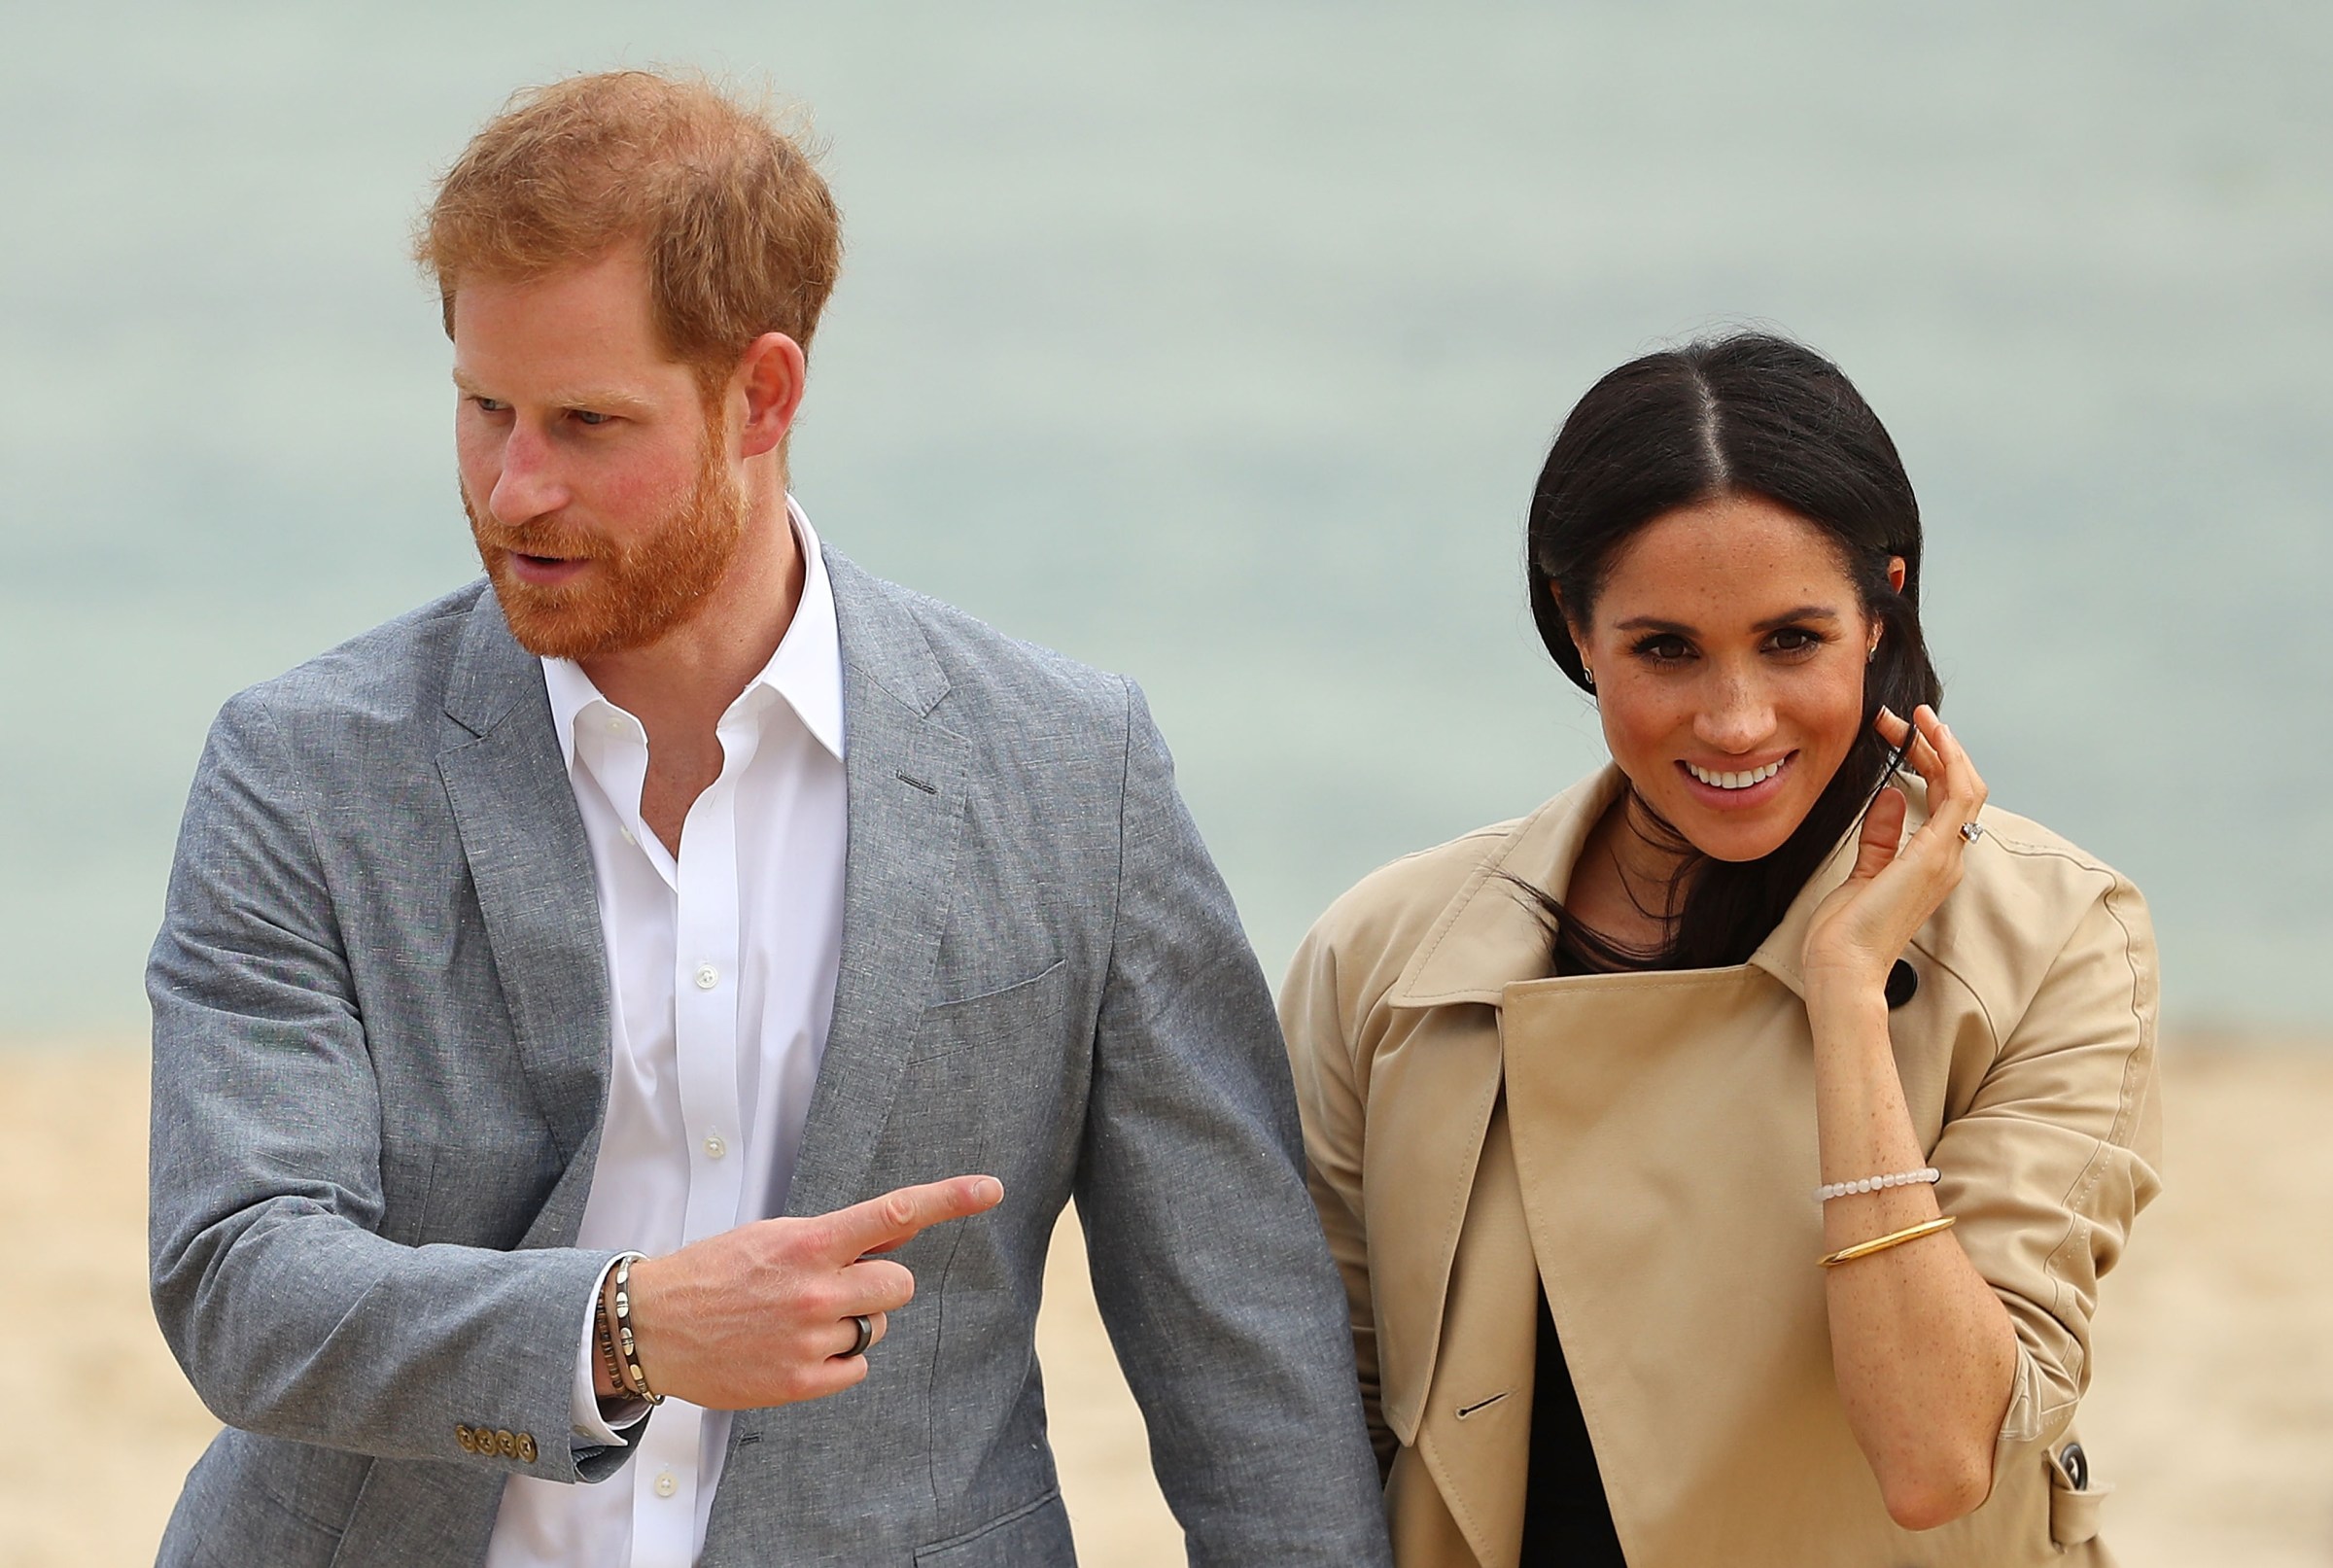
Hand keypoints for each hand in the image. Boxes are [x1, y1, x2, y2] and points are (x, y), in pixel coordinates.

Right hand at [611, 1174, 1004, 1409]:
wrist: (653, 1327)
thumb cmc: (718, 1273)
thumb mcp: (777, 1235)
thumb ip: (843, 1235)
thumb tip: (905, 1224)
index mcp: (809, 1242)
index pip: (893, 1213)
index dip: (948, 1198)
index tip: (991, 1189)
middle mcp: (816, 1289)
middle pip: (899, 1284)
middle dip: (878, 1284)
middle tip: (835, 1286)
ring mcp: (810, 1339)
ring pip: (877, 1327)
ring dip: (853, 1321)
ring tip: (798, 1319)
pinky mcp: (801, 1382)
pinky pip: (858, 1366)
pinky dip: (838, 1359)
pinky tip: (794, 1349)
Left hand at [1802, 705, 1987, 1003]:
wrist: (1843, 967)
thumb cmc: (1846, 933)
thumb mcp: (1863, 873)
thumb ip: (1880, 836)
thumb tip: (1890, 795)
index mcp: (1932, 863)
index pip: (1946, 800)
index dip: (1929, 762)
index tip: (1900, 733)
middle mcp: (1949, 859)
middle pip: (1960, 788)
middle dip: (1936, 747)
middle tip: (1907, 717)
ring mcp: (1946, 858)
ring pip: (1966, 787)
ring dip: (1944, 747)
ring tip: (1919, 719)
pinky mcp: (1934, 856)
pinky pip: (1959, 797)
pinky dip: (1949, 762)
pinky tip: (1928, 739)